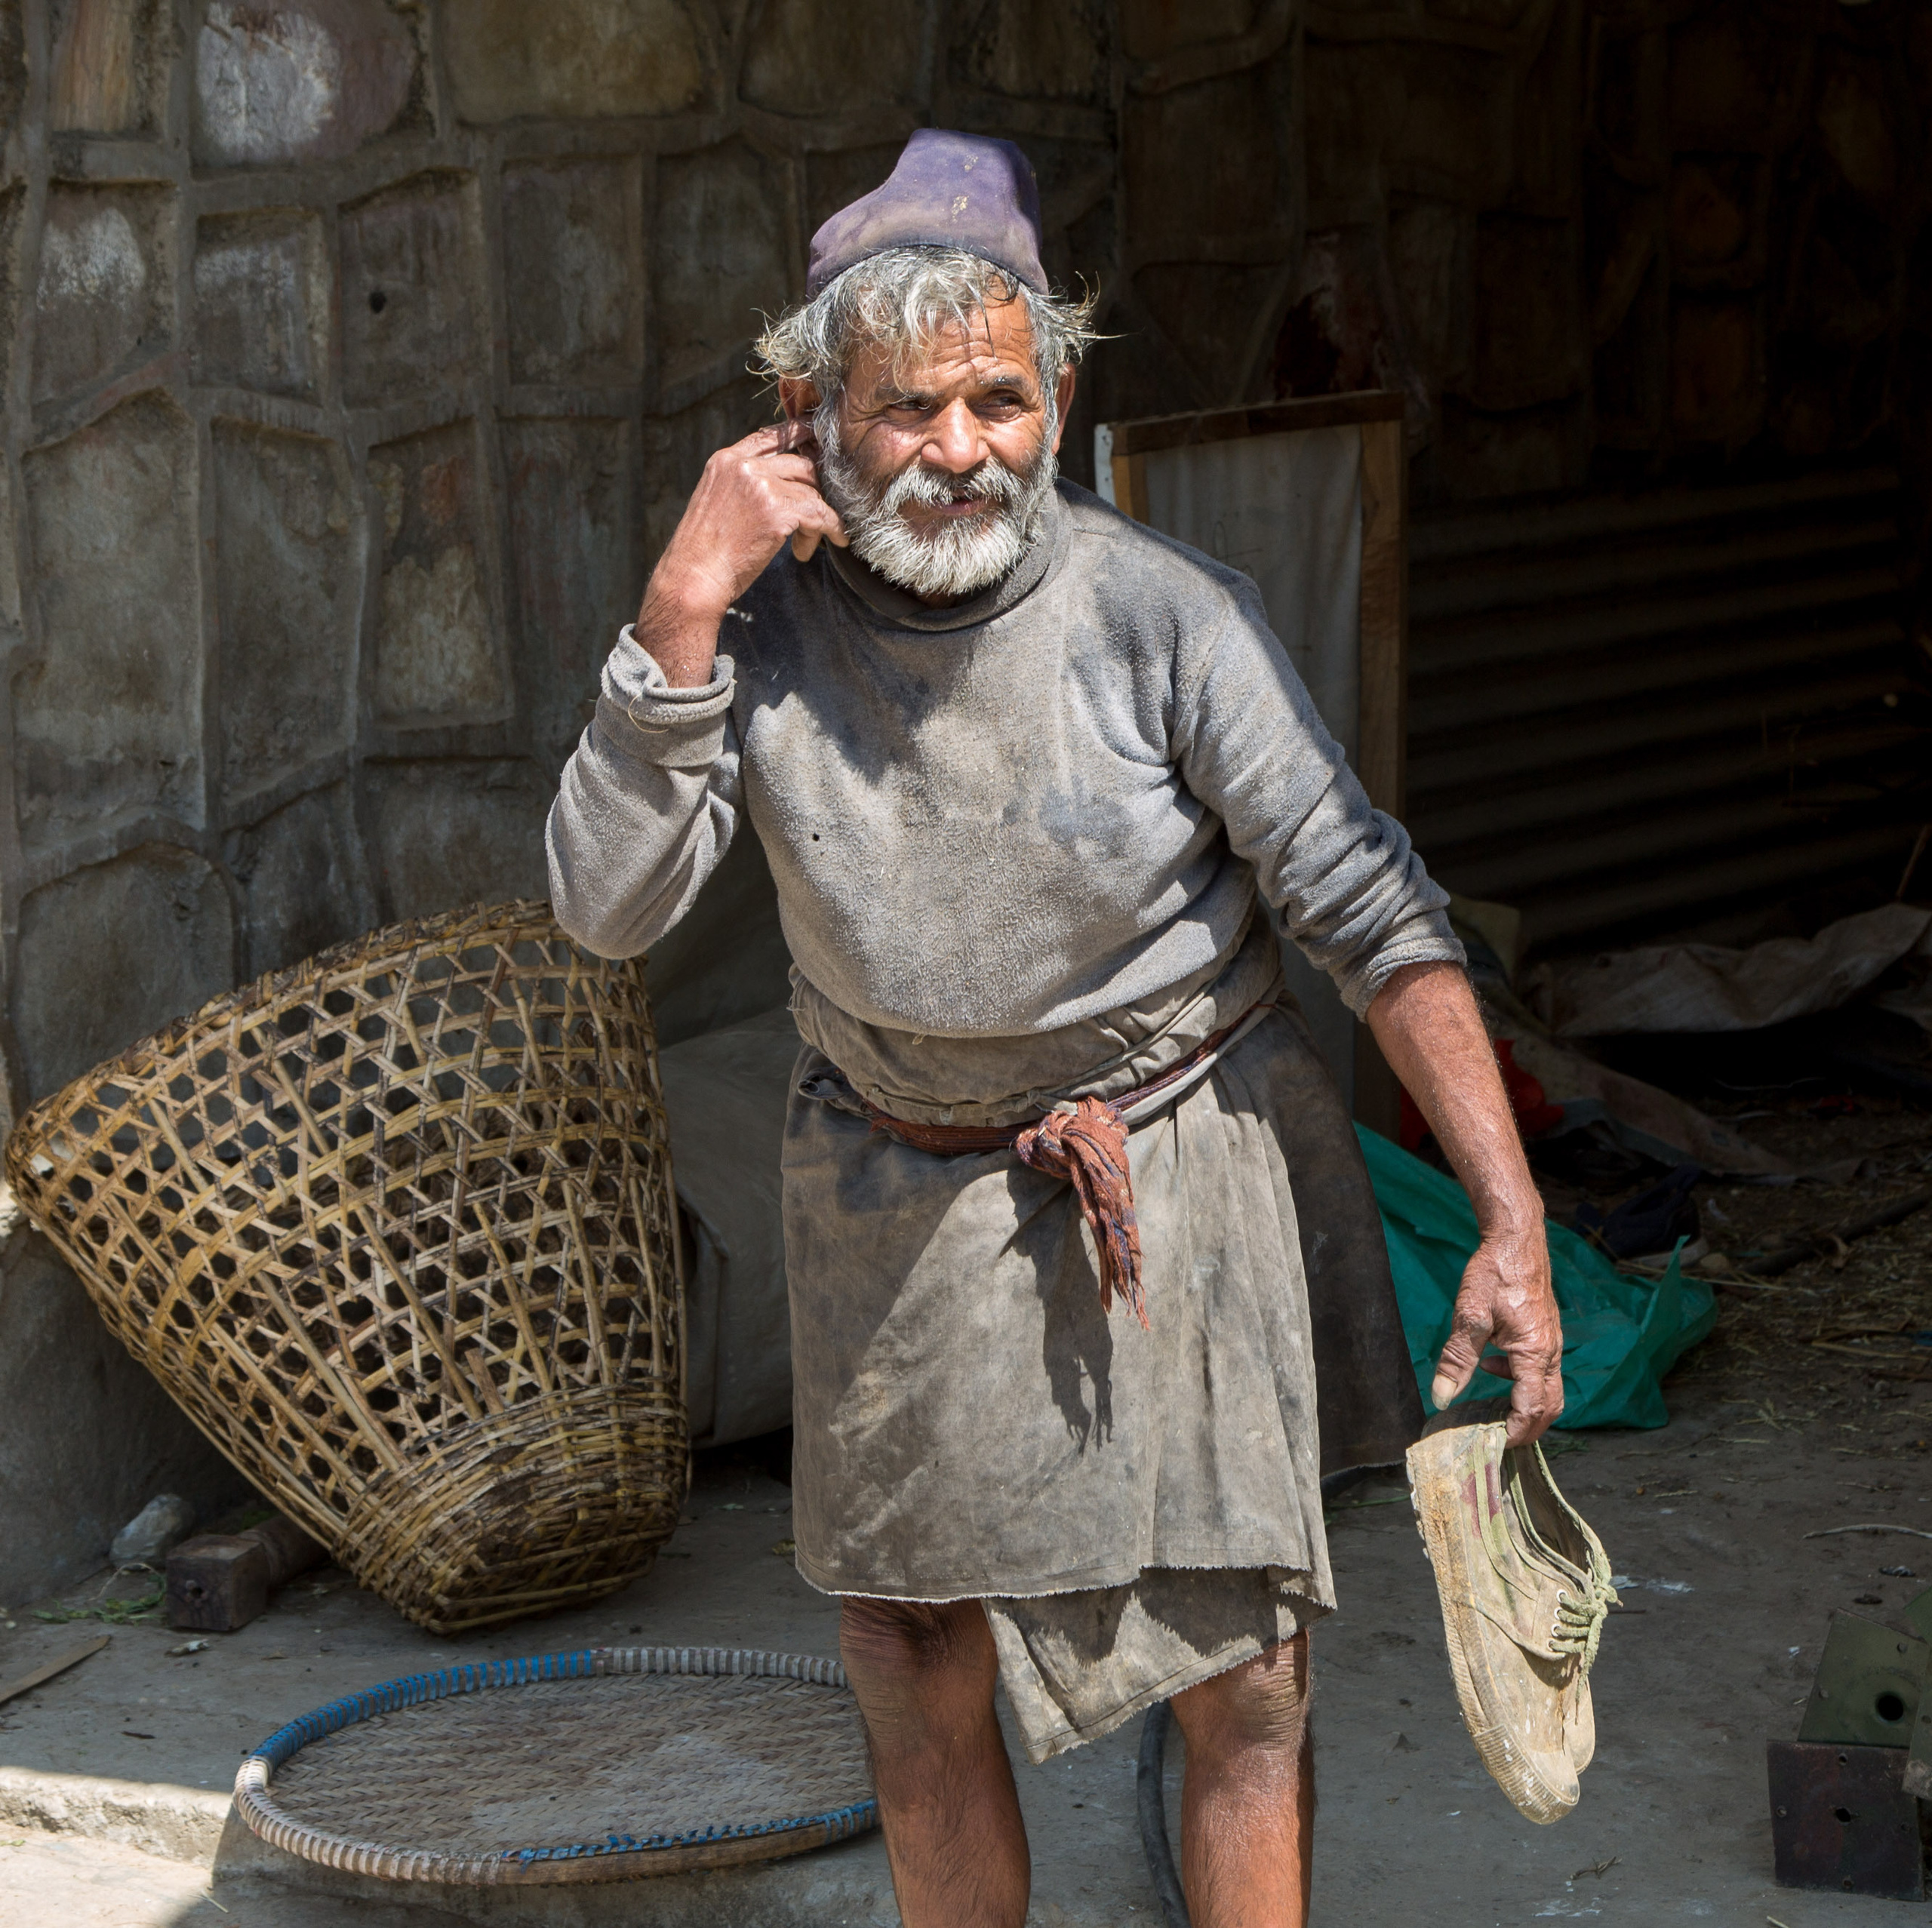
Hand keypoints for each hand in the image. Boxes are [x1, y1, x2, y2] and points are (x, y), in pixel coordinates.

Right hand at [637, 422, 848, 686]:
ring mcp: (761, 486)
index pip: (769, 438)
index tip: (817, 439)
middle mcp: (743, 467)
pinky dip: (832, 526)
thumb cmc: (702, 554)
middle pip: (799, 464)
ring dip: (818, 519)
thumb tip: (774, 487)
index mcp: (725, 461)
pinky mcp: (777, 511)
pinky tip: (838, 539)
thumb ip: (740, 486)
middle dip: (815, 490)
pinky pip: (820, 513)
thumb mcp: (714, 503)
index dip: (798, 434)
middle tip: (817, 518)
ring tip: (808, 545)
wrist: (694, 578)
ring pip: (811, 492)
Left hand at [1429, 1226, 1563, 1445]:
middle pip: (1550, 1407)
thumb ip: (1457, 1359)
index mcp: (1535, 1352)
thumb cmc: (1494, 1273)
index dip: (1515, 1432)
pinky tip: (1492, 1364)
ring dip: (1525, 1405)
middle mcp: (1551, 1352)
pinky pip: (1543, 1370)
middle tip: (1499, 1439)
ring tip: (1492, 1407)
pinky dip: (1522, 1381)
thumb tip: (1442, 1397)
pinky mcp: (1547, 1333)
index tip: (1495, 1446)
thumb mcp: (1469, 1315)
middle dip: (1528, 1428)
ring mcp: (1553, 1342)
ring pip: (1549, 1390)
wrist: (1516, 1240)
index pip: (1532, 1408)